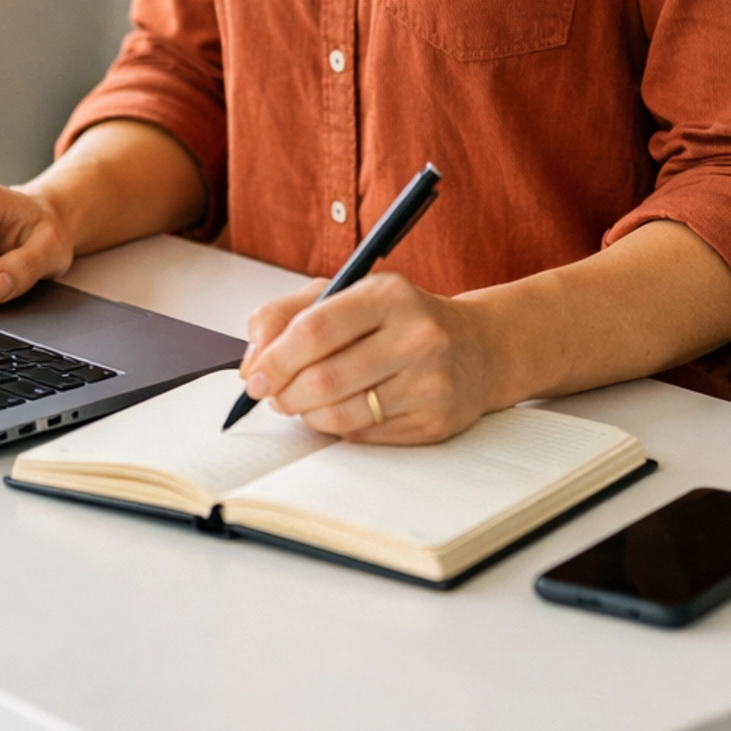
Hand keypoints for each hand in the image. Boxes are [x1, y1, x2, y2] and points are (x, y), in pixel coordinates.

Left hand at [238, 271, 499, 443]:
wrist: (478, 348)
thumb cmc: (401, 319)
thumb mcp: (347, 294)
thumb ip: (287, 315)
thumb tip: (253, 361)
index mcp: (388, 294)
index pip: (315, 329)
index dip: (276, 358)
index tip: (256, 376)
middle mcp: (416, 336)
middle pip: (325, 378)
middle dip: (285, 393)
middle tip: (273, 395)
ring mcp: (430, 382)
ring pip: (341, 415)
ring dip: (307, 415)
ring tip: (302, 404)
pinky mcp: (435, 422)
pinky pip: (364, 437)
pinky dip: (339, 428)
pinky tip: (342, 411)